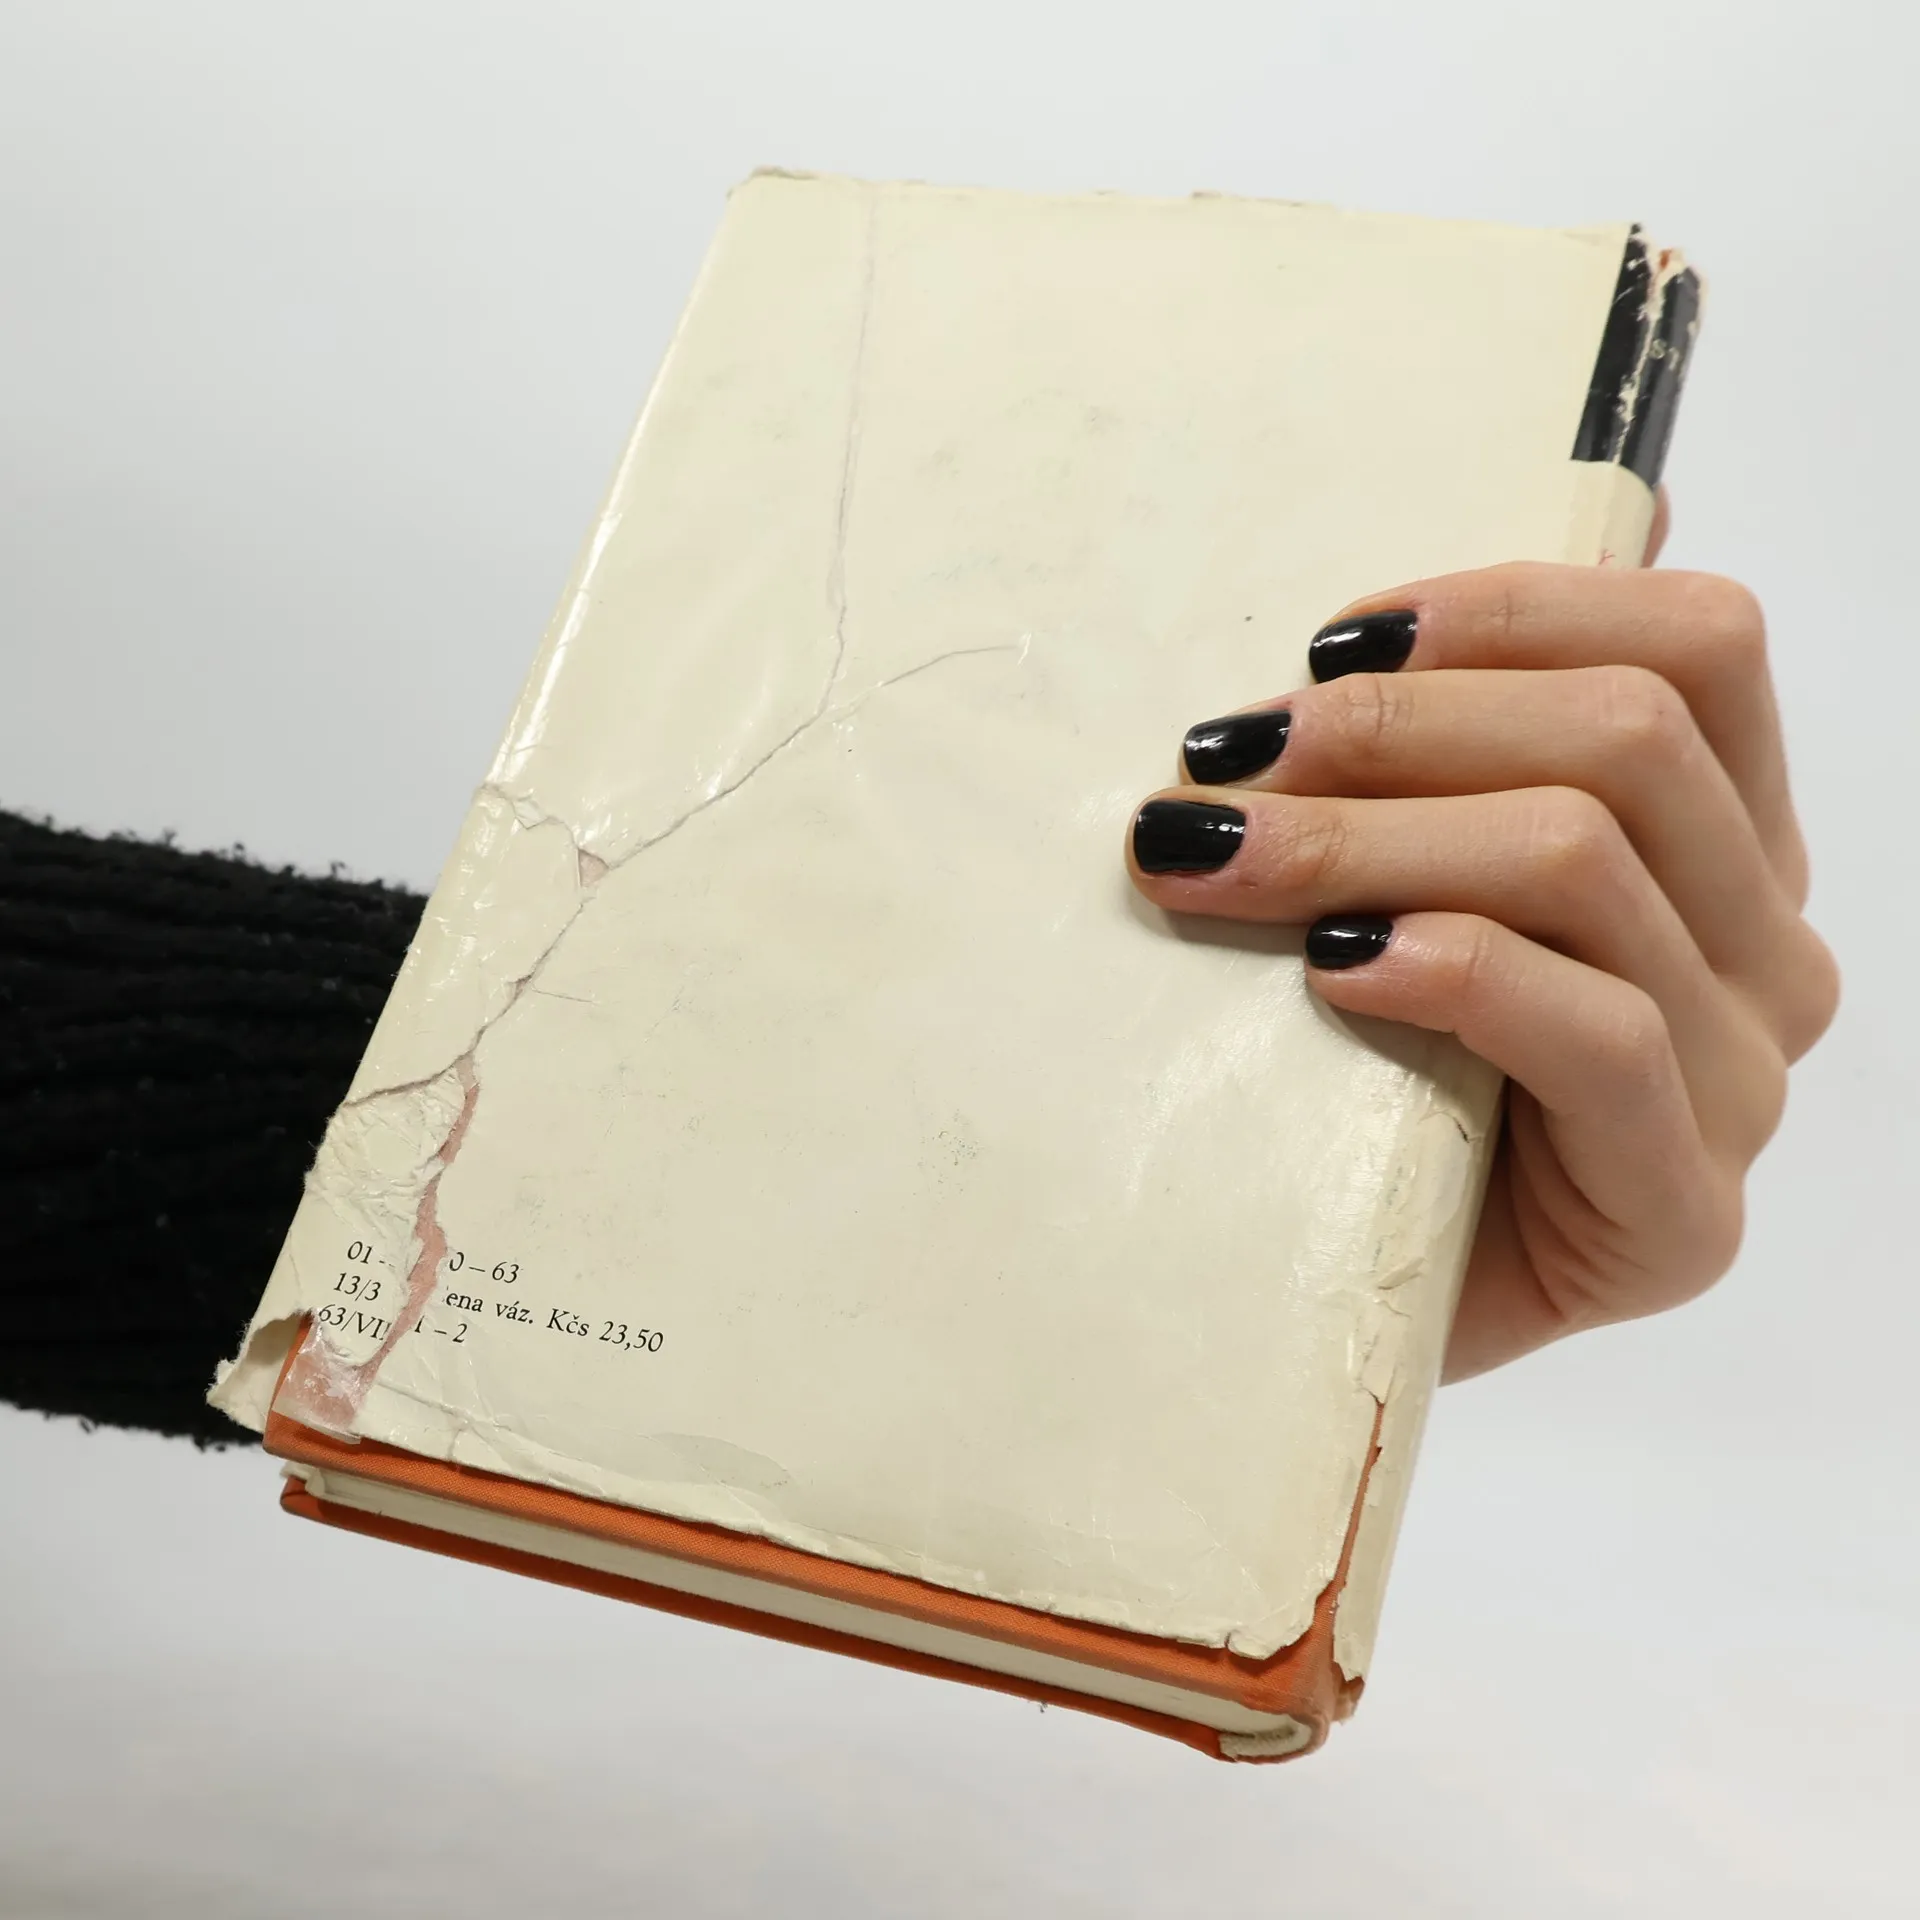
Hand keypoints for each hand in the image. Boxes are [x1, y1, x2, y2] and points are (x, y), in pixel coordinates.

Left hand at [1124, 502, 1837, 1378]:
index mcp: (1729, 837)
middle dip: (1392, 731)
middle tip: (1219, 762)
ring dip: (1366, 839)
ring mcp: (1741, 1080)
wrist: (1352, 1292)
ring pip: (1584, 862)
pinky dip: (1453, 971)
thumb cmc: (1375, 1069)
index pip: (1695, 645)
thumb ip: (1467, 739)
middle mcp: (1764, 943)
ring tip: (1211, 859)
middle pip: (1626, 740)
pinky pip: (1600, 1035)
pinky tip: (1334, 966)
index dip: (1506, 611)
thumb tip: (1519, 547)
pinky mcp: (1683, 1208)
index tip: (1321, 647)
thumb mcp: (1410, 874)